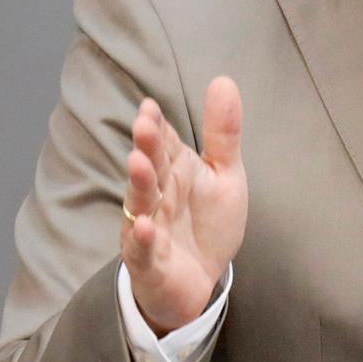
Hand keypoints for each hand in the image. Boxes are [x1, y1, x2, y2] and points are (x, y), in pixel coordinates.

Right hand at [121, 76, 246, 334]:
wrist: (201, 281)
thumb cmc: (206, 224)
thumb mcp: (224, 176)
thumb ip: (223, 134)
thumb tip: (224, 80)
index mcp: (174, 172)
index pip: (163, 144)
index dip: (156, 126)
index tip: (150, 106)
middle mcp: (156, 196)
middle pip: (150, 169)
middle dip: (146, 148)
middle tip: (144, 125)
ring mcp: (149, 229)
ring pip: (141, 205)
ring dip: (139, 185)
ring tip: (138, 163)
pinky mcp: (150, 264)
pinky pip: (143, 251)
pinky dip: (143, 240)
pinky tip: (146, 226)